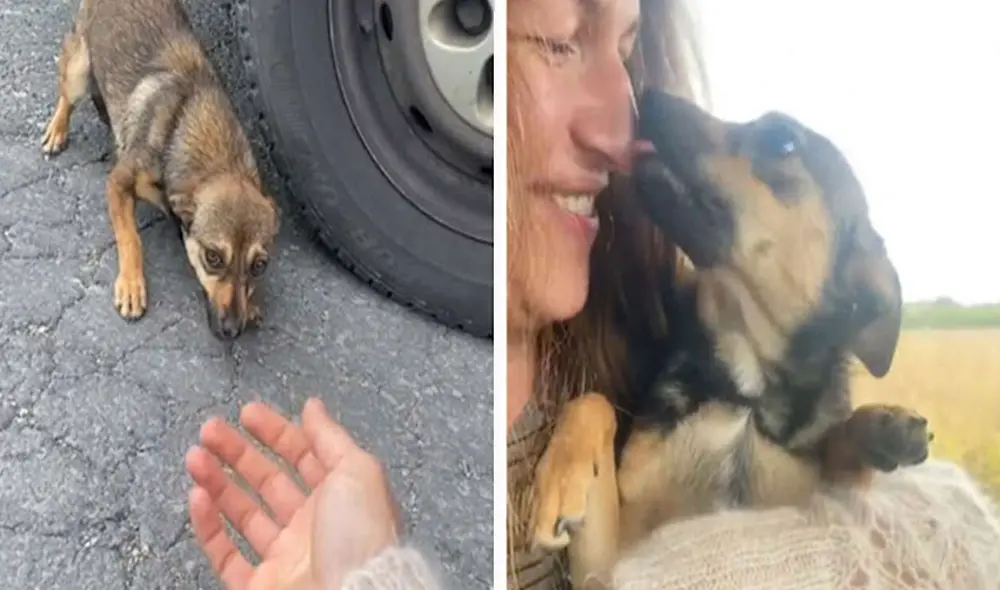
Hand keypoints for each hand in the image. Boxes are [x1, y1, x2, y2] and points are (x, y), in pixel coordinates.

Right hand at [186, 397, 400, 589]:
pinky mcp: (258, 586)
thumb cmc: (361, 534)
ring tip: (195, 456)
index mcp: (340, 497)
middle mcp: (312, 526)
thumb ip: (331, 437)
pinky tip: (197, 496)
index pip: (304, 457)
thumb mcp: (358, 471)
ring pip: (243, 514)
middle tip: (210, 429)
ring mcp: (284, 557)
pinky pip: (226, 555)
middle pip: (269, 481)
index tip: (247, 413)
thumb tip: (313, 406)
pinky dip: (209, 526)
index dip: (276, 432)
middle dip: (238, 452)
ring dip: (217, 482)